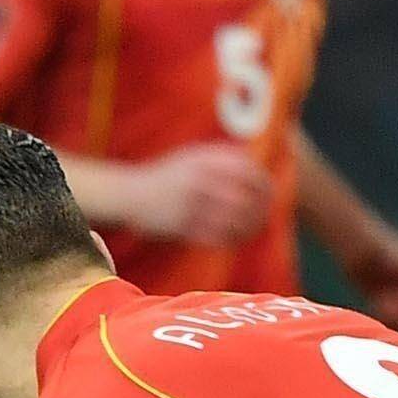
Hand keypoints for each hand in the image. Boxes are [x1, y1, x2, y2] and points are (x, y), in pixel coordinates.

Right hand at [127, 143, 274, 246]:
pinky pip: (216, 236)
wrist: (129, 194)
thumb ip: (220, 159)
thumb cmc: (166, 177)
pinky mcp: (182, 226)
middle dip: (260, 208)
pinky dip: (231, 239)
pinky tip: (236, 240)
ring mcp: (190, 204)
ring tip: (253, 230)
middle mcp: (199, 180)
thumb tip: (254, 167)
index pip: (247, 171)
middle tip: (265, 215)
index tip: (268, 193)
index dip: (263, 184)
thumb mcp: (191, 157)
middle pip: (244, 196)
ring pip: (233, 219)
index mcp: (204, 160)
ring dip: (248, 227)